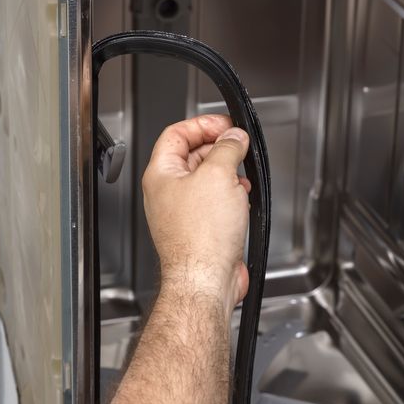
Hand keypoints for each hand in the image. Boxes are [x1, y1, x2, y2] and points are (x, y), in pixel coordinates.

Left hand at [142, 115, 251, 317]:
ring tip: (241, 173)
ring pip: (206, 179)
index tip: (223, 125)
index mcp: (161, 174)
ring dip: (227, 172)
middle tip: (238, 145)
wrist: (206, 279)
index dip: (202, 124)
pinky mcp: (199, 228)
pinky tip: (241, 198)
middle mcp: (168, 192)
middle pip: (192, 155)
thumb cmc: (201, 238)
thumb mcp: (218, 175)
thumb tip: (234, 137)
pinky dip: (230, 195)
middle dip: (218, 147)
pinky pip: (215, 202)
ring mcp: (182, 212)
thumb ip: (227, 149)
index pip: (176, 134)